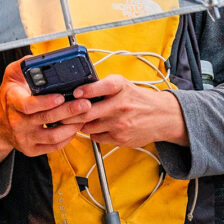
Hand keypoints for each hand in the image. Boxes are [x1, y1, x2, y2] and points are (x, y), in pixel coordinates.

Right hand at [0, 59, 92, 179]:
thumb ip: (24, 64)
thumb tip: (39, 58)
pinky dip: (67, 138)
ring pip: (53, 136)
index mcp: (12, 101)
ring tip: (84, 115)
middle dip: (69, 111)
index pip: (27, 104)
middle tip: (85, 103)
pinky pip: (53, 146)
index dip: (45, 102)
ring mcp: (24, 137)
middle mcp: (17, 121)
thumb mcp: (11, 76)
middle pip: (46, 118)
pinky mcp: (31, 149)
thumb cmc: (10, 96)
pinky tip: (74, 127)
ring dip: (71, 126)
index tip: (60, 96)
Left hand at [59, 75, 187, 148]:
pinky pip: (96, 136)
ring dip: (80, 123)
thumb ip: (103, 86)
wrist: (162, 117)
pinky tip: (96, 126)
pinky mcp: (120, 138)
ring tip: (79, 119)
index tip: (75, 93)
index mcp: (121, 87)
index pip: (102, 87)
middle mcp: (121, 105)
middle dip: (71, 114)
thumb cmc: (138, 99)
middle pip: (88, 112)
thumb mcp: (124, 85)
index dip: (86, 90)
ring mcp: (120, 123)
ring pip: (89, 126)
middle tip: (62, 113)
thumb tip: (77, 90)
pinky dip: (92, 132)